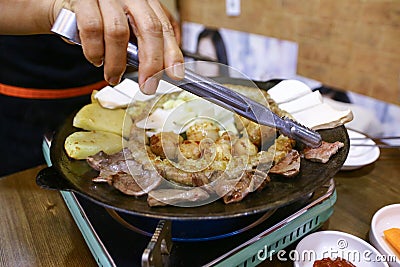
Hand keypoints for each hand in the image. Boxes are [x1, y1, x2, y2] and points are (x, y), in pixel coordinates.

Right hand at [54, 0, 183, 93]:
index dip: (172, 53)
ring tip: (113, 77)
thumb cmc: (98, 18)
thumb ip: (142, 42)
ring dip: (117, 63)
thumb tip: (161, 69)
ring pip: (118, 32)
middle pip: (149, 28)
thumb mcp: (126, 27)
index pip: (164, 27)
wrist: (63, 4)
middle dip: (151, 63)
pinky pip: (92, 29)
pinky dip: (95, 51)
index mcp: (144, 2)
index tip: (176, 74)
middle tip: (148, 86)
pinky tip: (95, 59)